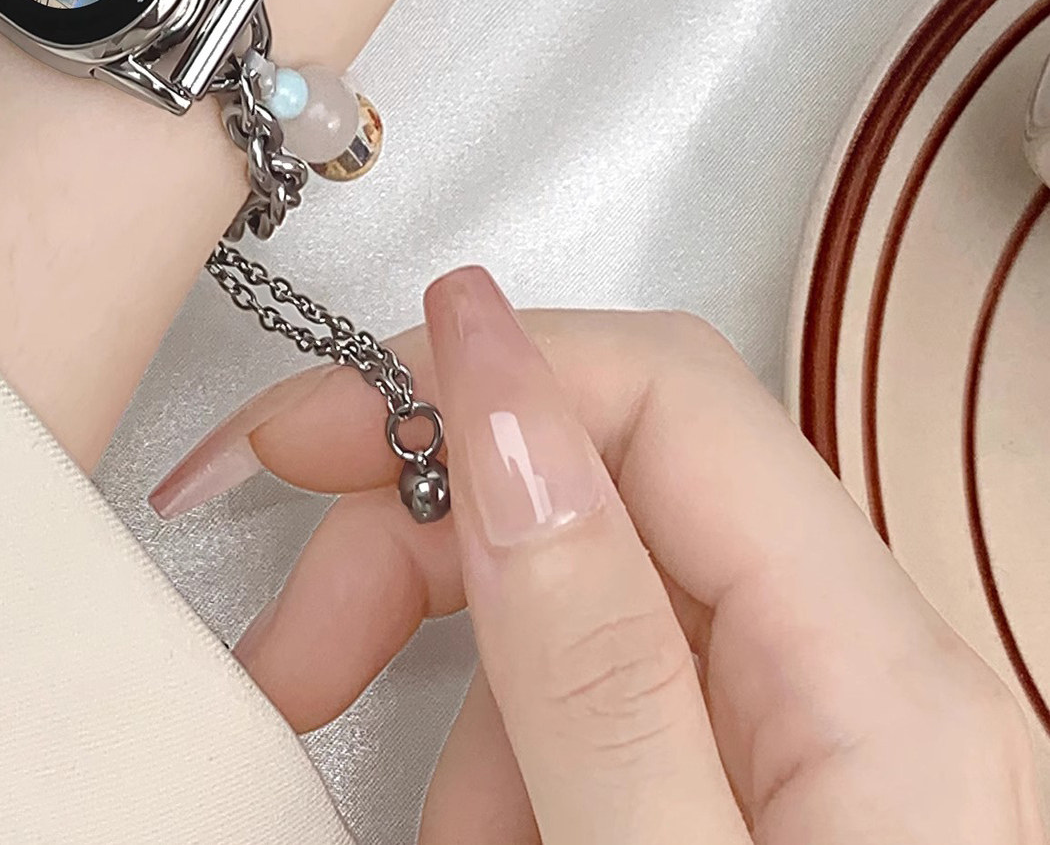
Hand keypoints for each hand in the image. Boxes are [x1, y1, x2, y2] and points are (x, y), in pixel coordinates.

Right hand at [152, 269, 1042, 843]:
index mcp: (879, 673)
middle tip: (288, 648)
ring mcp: (810, 745)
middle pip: (599, 485)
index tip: (304, 424)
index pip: (661, 395)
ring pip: (578, 609)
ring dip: (450, 690)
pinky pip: (592, 720)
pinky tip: (479, 844)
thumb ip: (593, 646)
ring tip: (409, 829)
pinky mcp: (747, 798)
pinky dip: (502, 771)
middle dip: (418, 539)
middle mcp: (862, 677)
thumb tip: (496, 388)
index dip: (472, 370)